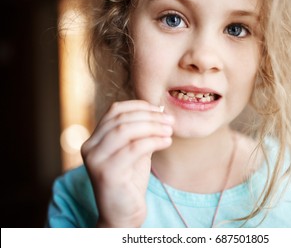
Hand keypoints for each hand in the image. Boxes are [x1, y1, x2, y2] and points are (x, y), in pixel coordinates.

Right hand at [81, 100, 173, 226]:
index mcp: (94, 139)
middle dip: (150, 116)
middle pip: (121, 118)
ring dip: (153, 127)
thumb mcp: (135, 151)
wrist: (123, 215)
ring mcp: (96, 160)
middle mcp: (90, 147)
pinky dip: (154, 141)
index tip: (160, 110)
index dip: (139, 106)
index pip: (115, 110)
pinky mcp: (107, 173)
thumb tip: (160, 111)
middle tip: (170, 120)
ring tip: (169, 130)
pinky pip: (134, 149)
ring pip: (126, 130)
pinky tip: (166, 142)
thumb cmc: (130, 182)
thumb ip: (142, 133)